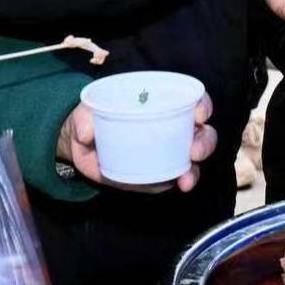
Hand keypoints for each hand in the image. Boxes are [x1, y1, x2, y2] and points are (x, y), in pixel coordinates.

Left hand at [57, 95, 217, 192]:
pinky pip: (178, 176)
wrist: (80, 148)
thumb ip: (83, 117)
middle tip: (194, 151)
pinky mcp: (161, 173)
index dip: (202, 104)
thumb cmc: (90, 120)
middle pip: (201, 131)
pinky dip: (184, 181)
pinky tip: (181, 185)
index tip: (199, 113)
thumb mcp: (83, 113)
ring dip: (196, 168)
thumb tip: (86, 132)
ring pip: (194, 157)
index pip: (191, 99)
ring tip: (186, 178)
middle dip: (204, 141)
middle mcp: (172, 126)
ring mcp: (168, 151)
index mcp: (160, 103)